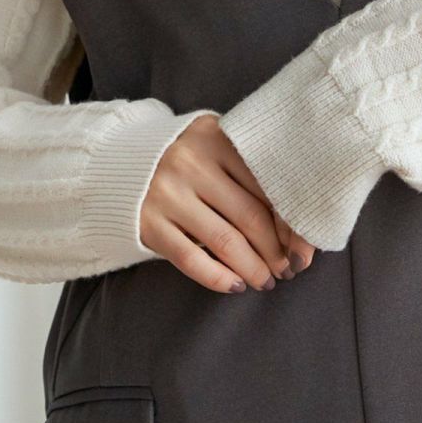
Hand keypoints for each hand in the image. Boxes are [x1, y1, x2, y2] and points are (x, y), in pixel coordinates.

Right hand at [139, 113, 317, 293]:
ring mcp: (167, 194)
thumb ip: (246, 165)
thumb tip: (294, 221)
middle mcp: (191, 162)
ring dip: (253, 267)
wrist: (119, 161)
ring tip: (267, 280)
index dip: (289, 220)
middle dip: (275, 250)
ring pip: (224, 241)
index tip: (302, 244)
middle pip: (249, 215)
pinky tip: (236, 285)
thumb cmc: (184, 155)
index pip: (264, 184)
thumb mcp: (212, 143)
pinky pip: (191, 259)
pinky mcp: (148, 224)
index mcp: (215, 137)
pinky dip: (218, 278)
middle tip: (289, 268)